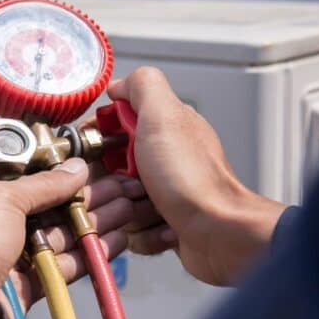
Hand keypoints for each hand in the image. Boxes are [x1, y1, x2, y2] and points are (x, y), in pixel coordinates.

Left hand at [0, 158, 134, 311]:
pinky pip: (59, 269)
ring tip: (126, 211)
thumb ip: (42, 184)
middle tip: (116, 191)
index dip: (51, 180)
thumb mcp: (1, 198)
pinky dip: (86, 256)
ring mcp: (2, 265)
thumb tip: (75, 169)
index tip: (84, 174)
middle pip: (41, 214)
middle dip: (81, 202)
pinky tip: (114, 242)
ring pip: (55, 241)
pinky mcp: (22, 291)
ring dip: (90, 226)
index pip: (14, 187)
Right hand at [107, 67, 285, 284]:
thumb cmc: (194, 180)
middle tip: (129, 185)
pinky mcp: (164, 224)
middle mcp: (164, 160)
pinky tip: (162, 228)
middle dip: (110, 183)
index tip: (97, 151)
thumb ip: (142, 86)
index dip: (98, 140)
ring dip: (127, 212)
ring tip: (152, 210)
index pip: (111, 128)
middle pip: (108, 170)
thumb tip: (120, 84)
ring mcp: (164, 193)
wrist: (221, 232)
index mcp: (162, 129)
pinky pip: (132, 231)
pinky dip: (143, 234)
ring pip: (118, 203)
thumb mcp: (164, 116)